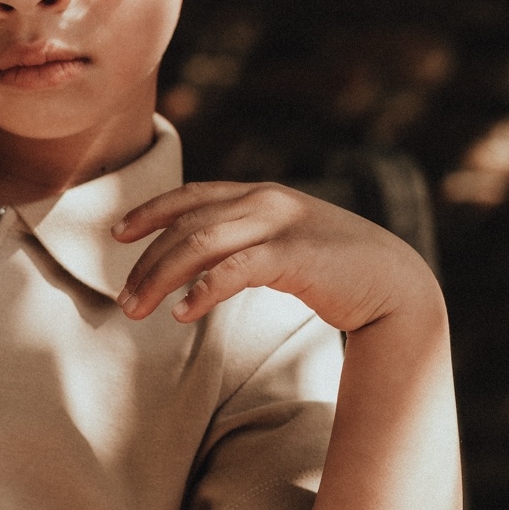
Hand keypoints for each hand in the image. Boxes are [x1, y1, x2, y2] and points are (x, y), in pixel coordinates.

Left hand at [112, 181, 437, 332]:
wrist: (392, 282)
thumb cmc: (330, 270)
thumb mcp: (280, 243)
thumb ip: (242, 241)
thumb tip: (191, 262)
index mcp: (259, 194)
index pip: (191, 197)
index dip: (150, 212)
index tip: (117, 234)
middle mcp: (265, 201)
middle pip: (186, 226)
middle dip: (146, 263)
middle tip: (123, 302)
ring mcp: (280, 225)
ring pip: (200, 245)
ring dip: (160, 279)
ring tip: (137, 312)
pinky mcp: (294, 256)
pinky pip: (234, 270)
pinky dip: (202, 290)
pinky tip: (182, 314)